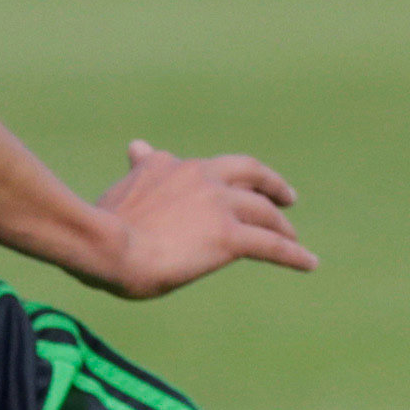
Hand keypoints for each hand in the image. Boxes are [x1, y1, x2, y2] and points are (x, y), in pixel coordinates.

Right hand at [81, 141, 317, 299]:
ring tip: (293, 238)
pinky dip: (294, 254)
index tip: (223, 182)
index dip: (218, 175)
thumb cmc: (100, 225)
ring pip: (264, 212)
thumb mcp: (121, 188)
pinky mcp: (229, 237)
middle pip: (249, 174)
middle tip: (286, 196)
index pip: (204, 167)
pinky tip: (309, 263)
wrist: (103, 244)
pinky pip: (271, 245)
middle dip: (270, 184)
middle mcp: (200, 175)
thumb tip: (137, 146)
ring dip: (282, 225)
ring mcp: (218, 205)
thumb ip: (139, 174)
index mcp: (170, 165)